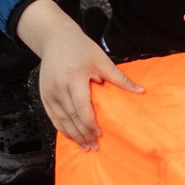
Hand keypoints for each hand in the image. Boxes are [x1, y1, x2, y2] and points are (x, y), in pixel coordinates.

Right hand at [14, 0, 140, 149]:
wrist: (55, 39)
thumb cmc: (80, 48)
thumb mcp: (101, 60)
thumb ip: (119, 78)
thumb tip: (140, 91)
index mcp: (73, 78)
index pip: (81, 107)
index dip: (90, 123)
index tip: (99, 133)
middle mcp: (58, 87)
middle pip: (71, 117)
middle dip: (83, 134)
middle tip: (94, 146)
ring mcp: (49, 93)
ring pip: (61, 120)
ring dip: (73, 135)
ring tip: (84, 146)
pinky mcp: (44, 95)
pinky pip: (52, 117)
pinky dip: (62, 128)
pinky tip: (71, 136)